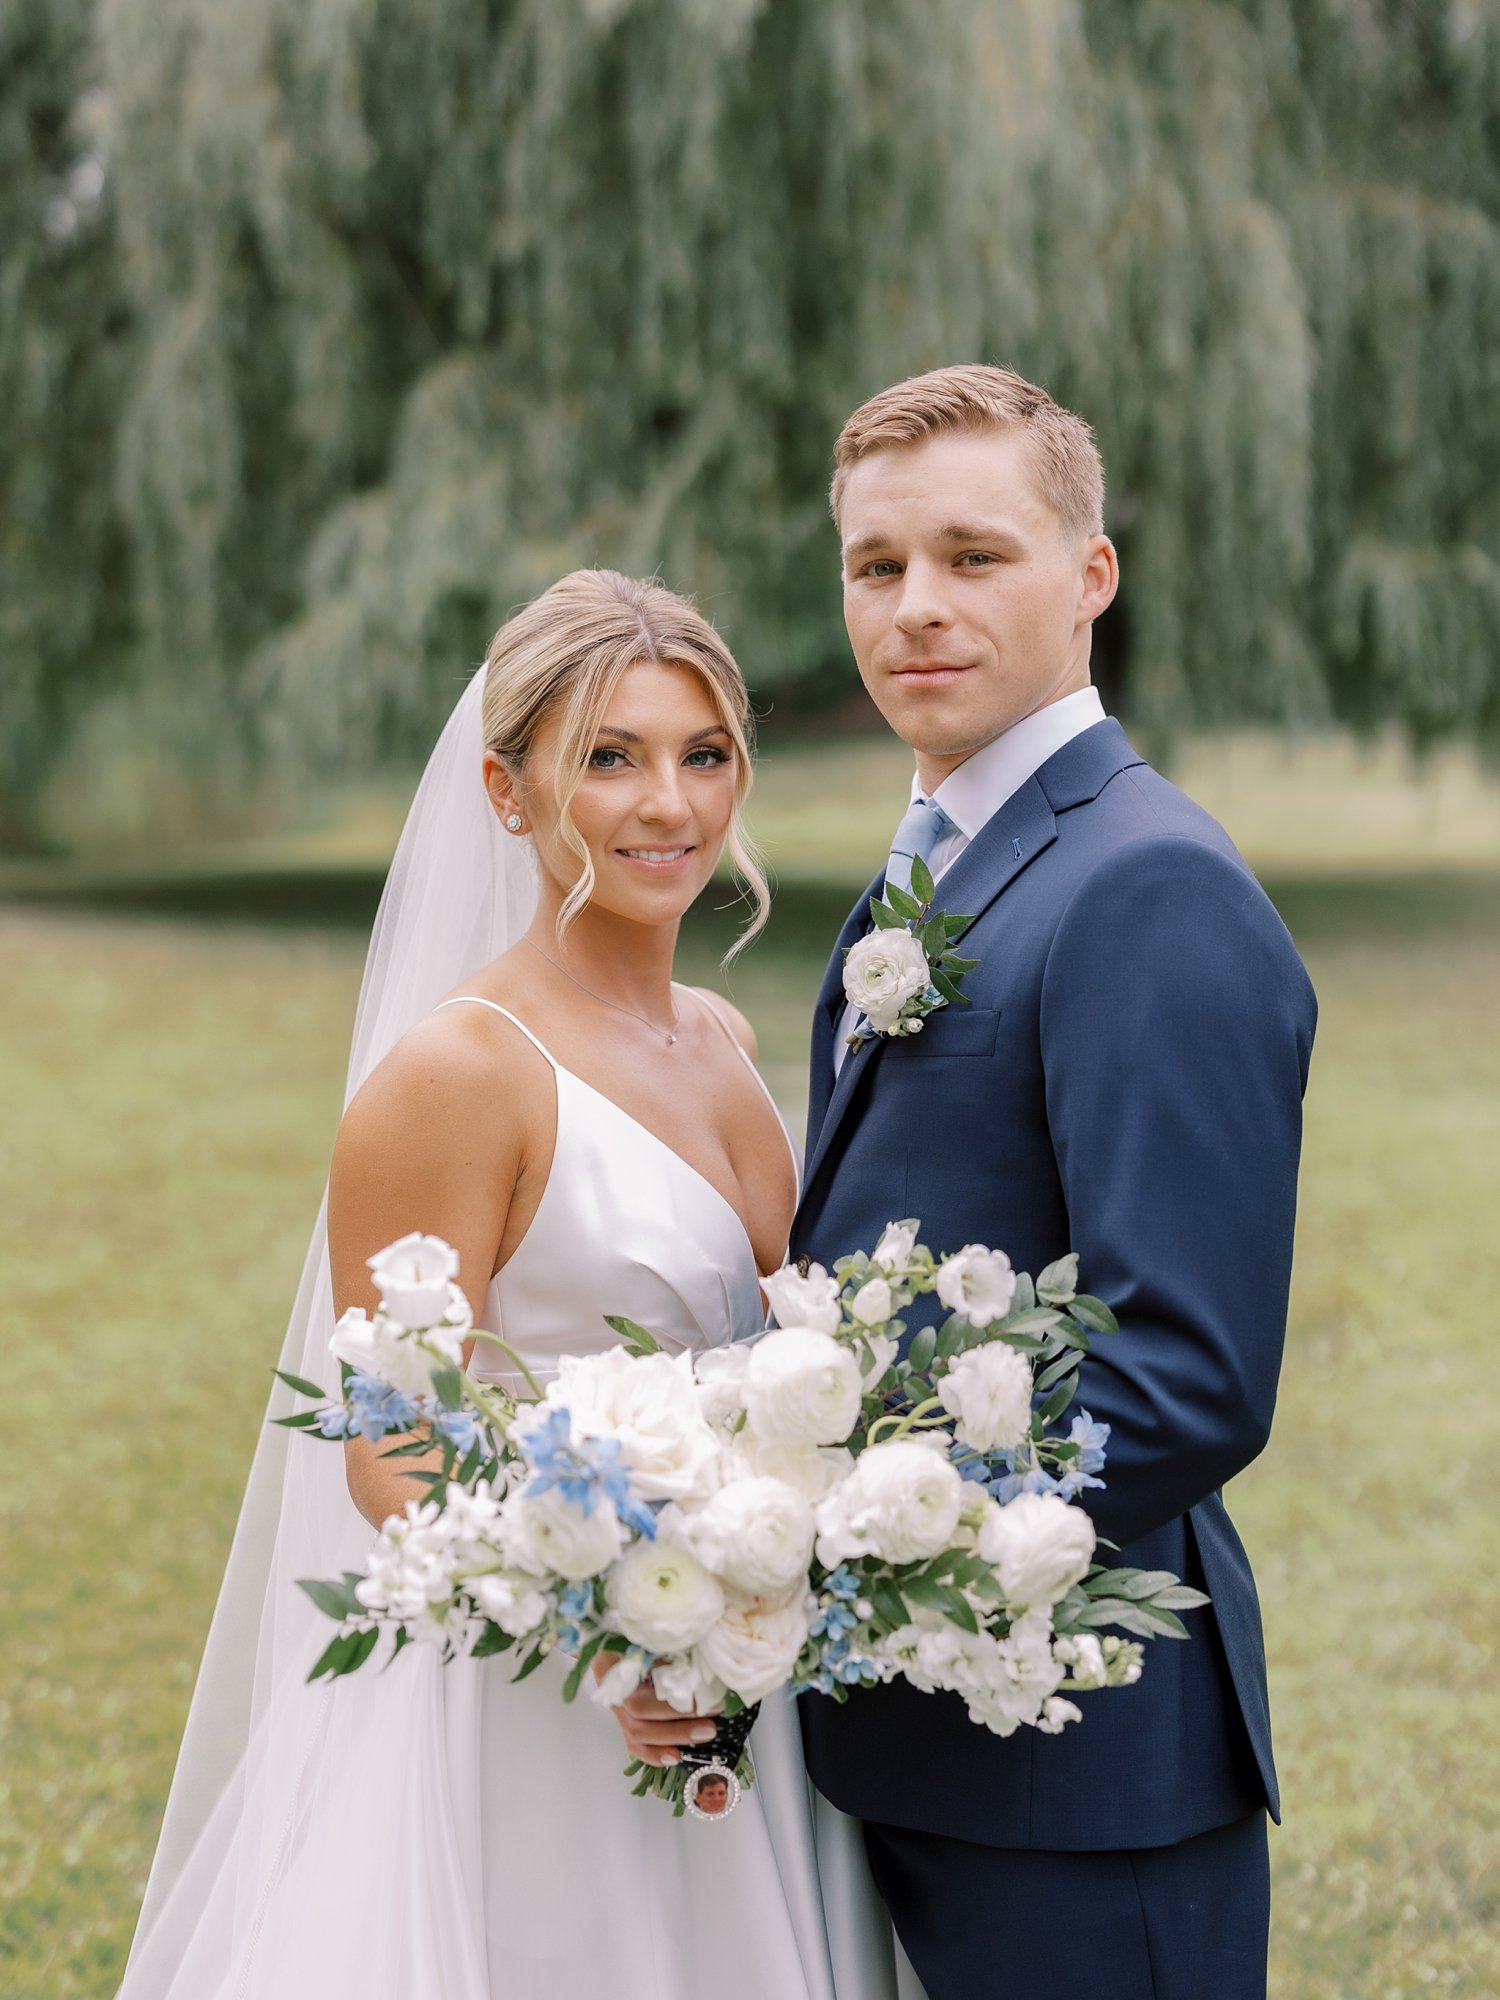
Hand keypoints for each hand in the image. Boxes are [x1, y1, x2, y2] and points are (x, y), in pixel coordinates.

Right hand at [591, 1654, 721, 1767]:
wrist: (632, 1655)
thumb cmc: (649, 1644)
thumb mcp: (655, 1642)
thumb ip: (668, 1652)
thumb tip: (695, 1667)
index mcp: (610, 1664)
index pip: (630, 1677)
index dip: (661, 1682)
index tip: (694, 1684)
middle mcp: (611, 1690)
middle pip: (638, 1709)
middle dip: (677, 1714)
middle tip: (713, 1710)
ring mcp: (618, 1713)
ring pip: (638, 1732)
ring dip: (675, 1734)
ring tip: (707, 1731)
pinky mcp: (627, 1729)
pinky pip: (637, 1747)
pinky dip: (656, 1754)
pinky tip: (677, 1757)